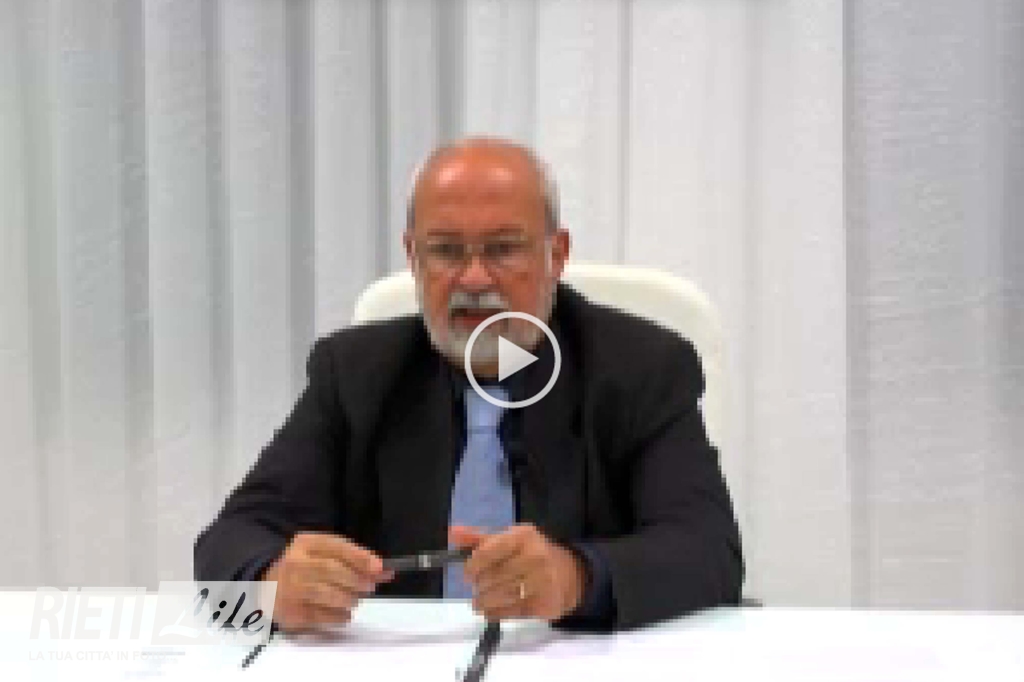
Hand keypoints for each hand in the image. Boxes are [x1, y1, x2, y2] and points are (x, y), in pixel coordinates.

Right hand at [262, 532, 393, 632]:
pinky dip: (339, 616)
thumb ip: (354, 559)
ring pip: (327, 595)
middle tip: (369, 587)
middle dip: (356, 580)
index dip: (360, 558)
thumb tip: (385, 571)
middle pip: (331, 570)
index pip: (336, 547)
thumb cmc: (306, 566)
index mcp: (306, 543)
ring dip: (349, 599)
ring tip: (353, 600)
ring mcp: (289, 588)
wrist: (267, 584)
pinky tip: (342, 613)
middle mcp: (295, 563)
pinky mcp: (289, 612)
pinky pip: (321, 617)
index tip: (380, 568)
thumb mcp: (325, 553)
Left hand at [450, 524, 587, 621]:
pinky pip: (511, 613)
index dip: (472, 566)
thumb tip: (452, 532)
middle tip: (478, 588)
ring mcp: (542, 581)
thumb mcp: (508, 540)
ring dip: (484, 602)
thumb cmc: (532, 554)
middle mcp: (534, 556)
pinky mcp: (545, 603)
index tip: (468, 574)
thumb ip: (478, 539)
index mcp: (522, 536)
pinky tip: (492, 611)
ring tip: (481, 602)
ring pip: (500, 597)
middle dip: (479, 586)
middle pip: (491, 578)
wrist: (570, 573)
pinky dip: (496, 614)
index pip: (486, 553)